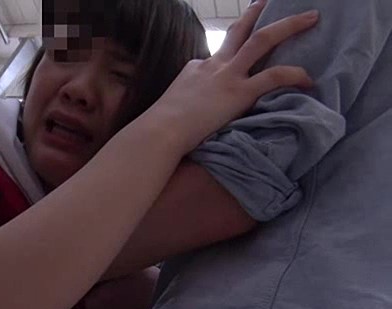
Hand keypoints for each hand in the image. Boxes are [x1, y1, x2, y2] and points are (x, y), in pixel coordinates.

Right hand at [151, 0, 318, 150]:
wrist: (160, 131)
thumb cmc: (161, 126)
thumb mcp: (172, 104)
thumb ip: (187, 101)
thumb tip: (192, 113)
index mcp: (196, 68)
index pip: (216, 56)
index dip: (229, 57)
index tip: (237, 63)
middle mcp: (213, 65)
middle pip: (239, 31)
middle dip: (257, 14)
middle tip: (271, 2)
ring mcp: (228, 76)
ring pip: (262, 40)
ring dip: (288, 26)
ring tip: (311, 17)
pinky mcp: (239, 92)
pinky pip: (274, 76)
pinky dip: (294, 74)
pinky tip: (307, 79)